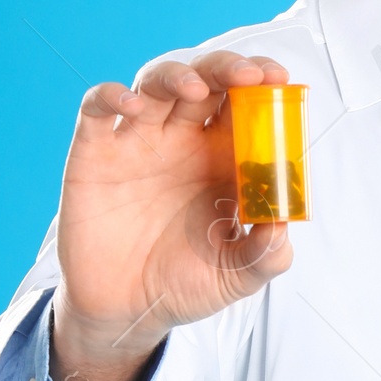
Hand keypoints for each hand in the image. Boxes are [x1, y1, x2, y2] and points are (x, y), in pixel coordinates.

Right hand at [50, 52, 294, 380]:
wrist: (125, 311)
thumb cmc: (184, 285)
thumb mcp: (236, 276)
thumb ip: (266, 253)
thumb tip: (285, 222)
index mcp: (221, 161)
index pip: (245, 107)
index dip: (263, 86)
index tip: (281, 79)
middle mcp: (181, 141)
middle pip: (206, 83)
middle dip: (228, 69)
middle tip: (250, 75)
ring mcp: (137, 142)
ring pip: (156, 84)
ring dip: (177, 75)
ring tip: (196, 87)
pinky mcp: (95, 153)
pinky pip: (97, 108)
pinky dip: (110, 95)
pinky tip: (130, 104)